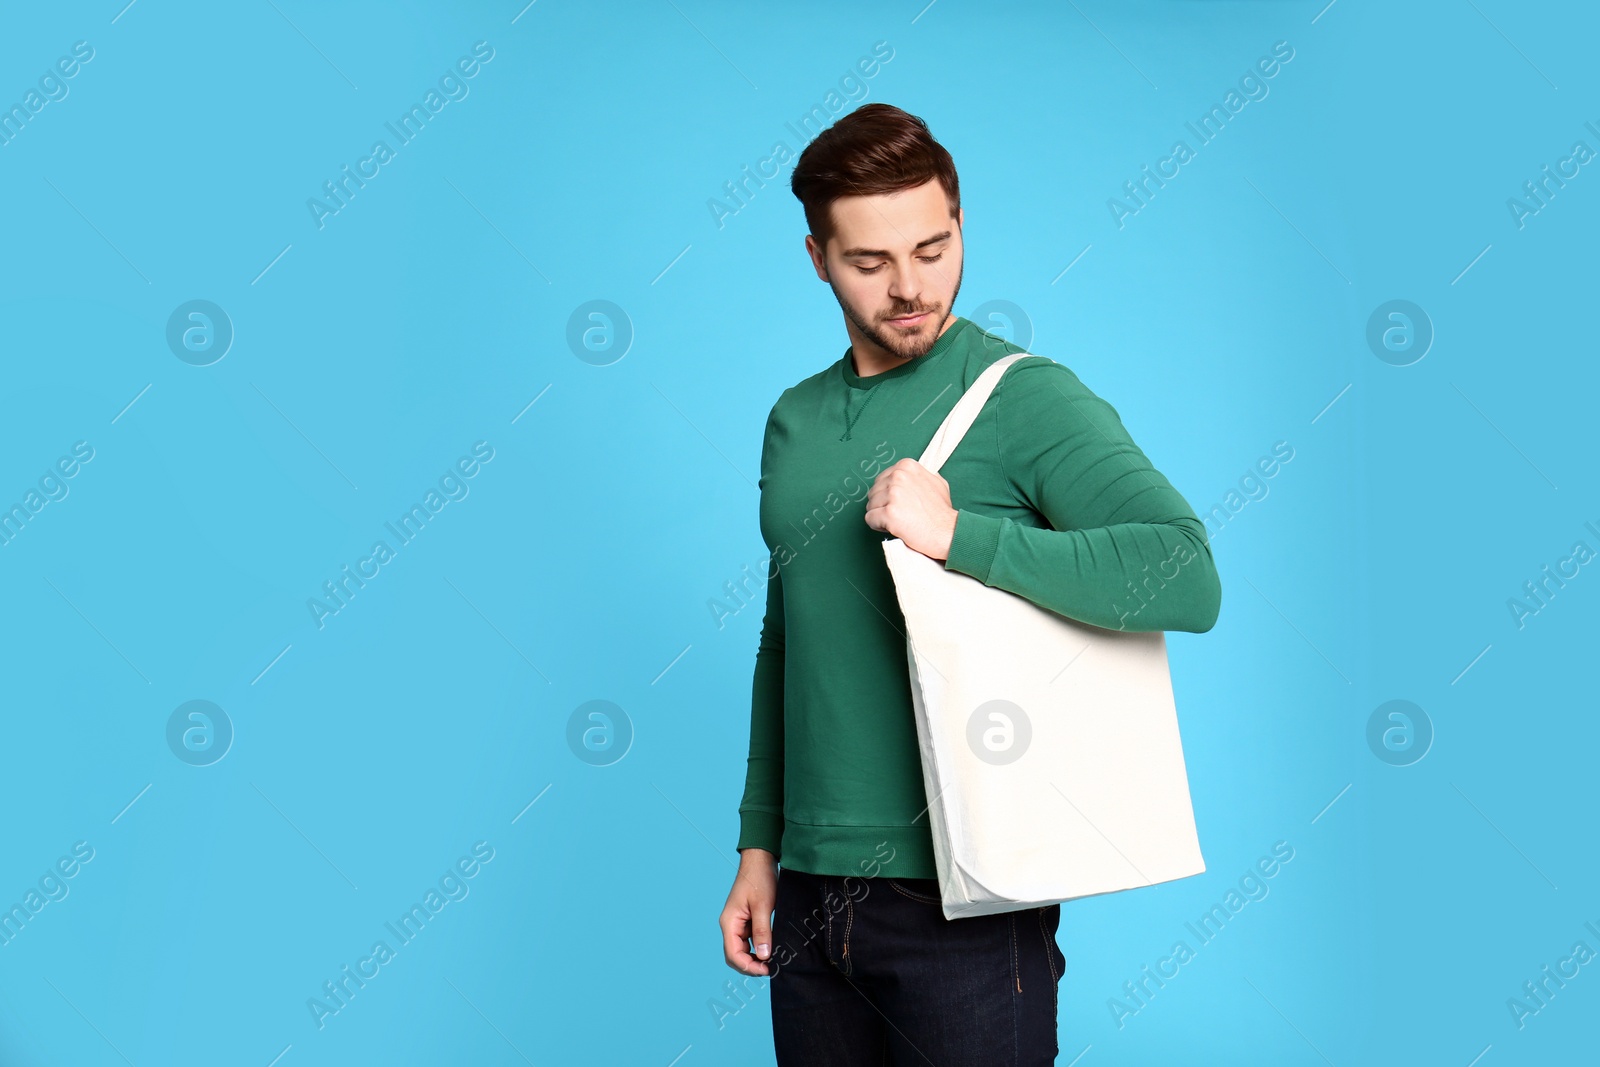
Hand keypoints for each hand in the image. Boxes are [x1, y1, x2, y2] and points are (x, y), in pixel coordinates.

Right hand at [720, 848, 777, 975]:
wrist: (760, 861)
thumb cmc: (759, 879)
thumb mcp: (763, 906)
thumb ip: (762, 931)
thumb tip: (764, 956)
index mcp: (729, 922)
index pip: (733, 954)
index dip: (748, 966)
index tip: (766, 970)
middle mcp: (730, 925)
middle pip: (735, 955)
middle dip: (750, 966)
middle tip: (770, 969)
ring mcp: (737, 924)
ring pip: (742, 950)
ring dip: (754, 959)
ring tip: (772, 962)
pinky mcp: (746, 921)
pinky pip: (749, 941)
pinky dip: (757, 949)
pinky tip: (770, 950)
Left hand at [864, 458, 958, 560]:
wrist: (947, 531)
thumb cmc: (941, 511)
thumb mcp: (936, 481)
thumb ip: (917, 475)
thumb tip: (906, 475)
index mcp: (906, 466)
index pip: (881, 480)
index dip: (887, 495)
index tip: (900, 504)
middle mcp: (898, 476)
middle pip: (873, 492)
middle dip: (882, 505)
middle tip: (900, 515)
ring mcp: (893, 494)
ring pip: (870, 506)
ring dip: (880, 516)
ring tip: (898, 521)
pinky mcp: (889, 513)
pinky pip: (870, 519)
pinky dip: (878, 526)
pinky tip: (893, 528)